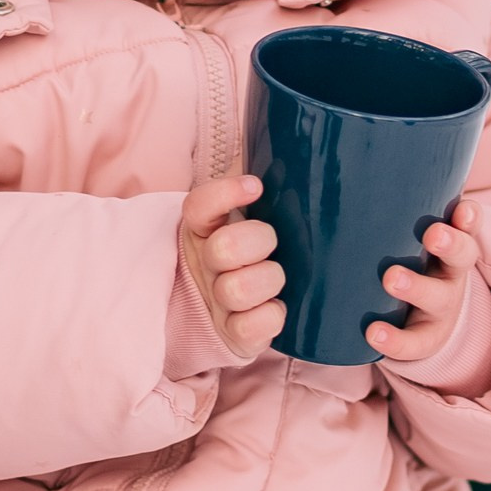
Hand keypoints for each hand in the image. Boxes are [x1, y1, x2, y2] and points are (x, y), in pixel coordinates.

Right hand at [180, 173, 285, 359]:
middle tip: (272, 243)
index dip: (225, 194)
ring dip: (268, 280)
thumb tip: (290, 155)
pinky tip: (278, 307)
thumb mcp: (254, 217)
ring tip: (278, 278)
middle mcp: (205, 264)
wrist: (239, 313)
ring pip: (237, 289)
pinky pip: (252, 326)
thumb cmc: (257, 254)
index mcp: (204, 230)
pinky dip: (271, 315)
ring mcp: (217, 301)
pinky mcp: (234, 335)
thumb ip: (266, 189)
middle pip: (224, 248)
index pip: (199, 205)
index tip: (256, 187)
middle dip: (258, 242)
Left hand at [367, 199, 480, 363]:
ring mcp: (439, 308)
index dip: (469, 218)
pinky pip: (411, 342)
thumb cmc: (405, 263)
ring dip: (416, 287)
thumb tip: (328, 166)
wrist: (419, 323)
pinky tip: (373, 333)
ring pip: (436, 297)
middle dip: (450, 244)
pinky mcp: (423, 339)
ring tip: (391, 279)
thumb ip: (388, 213)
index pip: (467, 226)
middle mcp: (450, 274)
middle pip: (461, 257)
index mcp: (449, 244)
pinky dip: (394, 340)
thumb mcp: (405, 240)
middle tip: (433, 235)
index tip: (463, 210)